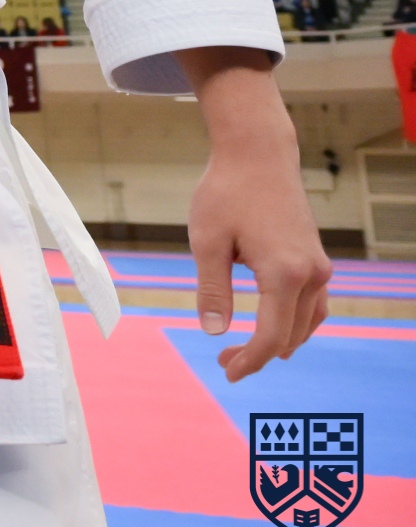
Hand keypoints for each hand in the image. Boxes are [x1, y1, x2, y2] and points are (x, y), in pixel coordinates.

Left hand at [180, 46, 330, 380]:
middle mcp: (311, 274)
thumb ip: (212, 290)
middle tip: (225, 362)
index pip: (272, 336)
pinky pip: (314, 304)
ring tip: (247, 352)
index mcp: (284, 274)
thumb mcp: (208, 242)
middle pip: (291, 333)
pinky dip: (297, 322)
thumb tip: (214, 331)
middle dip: (261, 354)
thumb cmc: (226, 193)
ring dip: (282, 341)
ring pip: (308, 322)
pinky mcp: (317, 257)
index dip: (251, 360)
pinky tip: (278, 328)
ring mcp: (319, 265)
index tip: (227, 372)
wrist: (258, 155)